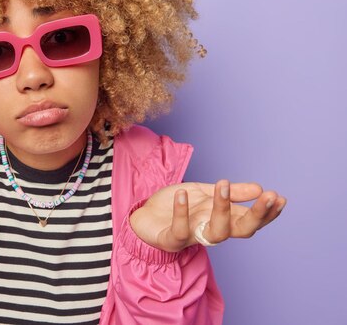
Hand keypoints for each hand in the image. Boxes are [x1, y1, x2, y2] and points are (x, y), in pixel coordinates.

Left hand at [129, 179, 285, 251]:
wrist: (143, 216)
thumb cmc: (176, 206)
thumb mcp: (204, 193)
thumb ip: (230, 192)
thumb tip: (258, 187)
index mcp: (222, 219)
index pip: (251, 220)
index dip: (267, 213)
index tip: (280, 198)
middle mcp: (211, 230)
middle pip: (241, 230)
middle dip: (257, 215)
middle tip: (268, 195)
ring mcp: (193, 237)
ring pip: (216, 233)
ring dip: (222, 209)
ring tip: (223, 184)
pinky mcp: (171, 240)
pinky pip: (180, 230)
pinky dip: (181, 212)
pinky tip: (182, 193)